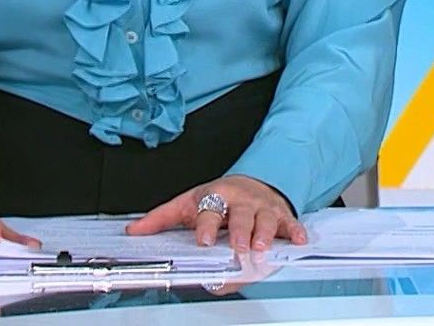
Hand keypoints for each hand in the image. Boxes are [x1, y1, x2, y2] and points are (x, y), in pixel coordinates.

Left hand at [126, 175, 308, 252]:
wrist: (252, 182)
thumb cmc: (219, 197)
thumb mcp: (188, 202)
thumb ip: (162, 218)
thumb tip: (134, 230)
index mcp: (217, 196)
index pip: (209, 211)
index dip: (206, 225)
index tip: (202, 239)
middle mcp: (242, 201)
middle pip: (241, 216)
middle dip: (240, 232)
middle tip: (238, 247)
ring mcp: (263, 208)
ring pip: (266, 220)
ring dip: (266, 234)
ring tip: (262, 249)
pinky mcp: (282, 215)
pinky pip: (291, 223)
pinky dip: (296, 232)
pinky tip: (299, 241)